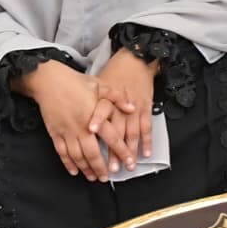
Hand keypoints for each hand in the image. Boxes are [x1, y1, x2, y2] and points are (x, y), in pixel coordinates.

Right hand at [13, 61, 134, 181]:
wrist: (48, 80)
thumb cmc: (75, 82)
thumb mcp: (100, 85)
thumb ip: (117, 97)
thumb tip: (132, 108)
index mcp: (94, 116)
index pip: (112, 138)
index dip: (122, 151)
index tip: (129, 162)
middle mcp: (81, 127)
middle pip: (93, 153)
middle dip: (102, 168)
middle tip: (108, 177)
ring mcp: (67, 132)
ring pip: (78, 156)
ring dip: (86, 169)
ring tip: (94, 177)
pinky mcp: (55, 133)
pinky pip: (62, 152)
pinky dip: (68, 164)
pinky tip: (74, 171)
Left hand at [92, 49, 158, 170]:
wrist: (136, 60)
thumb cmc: (114, 72)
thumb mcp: (98, 82)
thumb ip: (89, 102)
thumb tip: (79, 119)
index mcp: (106, 97)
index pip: (102, 108)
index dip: (97, 119)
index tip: (92, 132)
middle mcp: (120, 105)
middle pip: (117, 130)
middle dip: (114, 151)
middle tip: (110, 168)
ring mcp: (135, 107)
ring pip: (132, 132)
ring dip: (130, 151)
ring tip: (127, 166)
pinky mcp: (146, 108)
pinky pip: (147, 127)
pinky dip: (147, 141)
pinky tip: (146, 153)